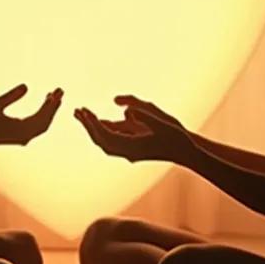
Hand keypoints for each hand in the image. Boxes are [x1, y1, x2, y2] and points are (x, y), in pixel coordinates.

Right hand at [0, 84, 62, 148]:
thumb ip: (11, 96)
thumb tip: (26, 86)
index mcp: (21, 130)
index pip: (42, 117)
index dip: (51, 104)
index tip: (57, 91)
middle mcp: (25, 137)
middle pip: (46, 122)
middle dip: (54, 106)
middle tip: (60, 90)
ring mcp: (23, 139)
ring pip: (43, 125)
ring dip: (49, 111)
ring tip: (53, 95)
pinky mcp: (20, 138)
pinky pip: (37, 127)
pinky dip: (42, 116)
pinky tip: (44, 104)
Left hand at [74, 95, 196, 163]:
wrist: (187, 154)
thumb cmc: (176, 137)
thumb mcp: (162, 123)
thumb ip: (144, 115)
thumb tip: (125, 109)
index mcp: (133, 147)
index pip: (106, 136)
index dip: (93, 124)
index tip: (84, 111)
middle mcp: (128, 152)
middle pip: (101, 140)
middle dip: (88, 126)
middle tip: (77, 110)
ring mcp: (130, 153)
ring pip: (105, 142)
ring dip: (93, 128)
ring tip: (82, 114)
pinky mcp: (133, 150)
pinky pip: (113, 141)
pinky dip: (103, 131)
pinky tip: (98, 120)